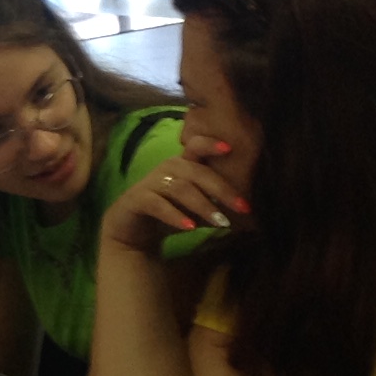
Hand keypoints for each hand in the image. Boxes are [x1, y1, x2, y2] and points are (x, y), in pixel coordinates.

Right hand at [99, 129, 248, 251]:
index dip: (210, 144)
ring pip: (180, 188)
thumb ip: (214, 204)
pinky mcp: (136, 199)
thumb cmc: (168, 214)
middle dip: (221, 190)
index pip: (195, 146)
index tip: (230, 148)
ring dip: (203, 206)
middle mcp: (166, 168)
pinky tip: (190, 228)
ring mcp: (150, 182)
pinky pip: (157, 204)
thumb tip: (244, 210)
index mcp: (182, 165)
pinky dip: (175, 216)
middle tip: (242, 207)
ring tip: (221, 223)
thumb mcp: (195, 208)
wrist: (131, 231)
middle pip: (196, 172)